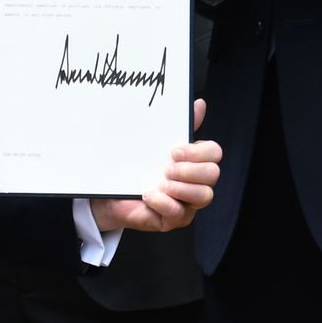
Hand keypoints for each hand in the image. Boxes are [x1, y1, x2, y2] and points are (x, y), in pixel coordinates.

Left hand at [91, 99, 222, 232]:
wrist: (107, 191)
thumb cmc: (133, 165)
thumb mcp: (152, 143)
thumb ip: (176, 126)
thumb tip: (199, 104)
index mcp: (192, 160)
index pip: (214, 153)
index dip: (199, 152)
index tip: (174, 150)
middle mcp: (194, 181)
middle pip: (213, 174)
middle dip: (191, 170)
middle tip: (168, 168)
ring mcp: (186, 202)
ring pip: (204, 196)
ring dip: (181, 188)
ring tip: (161, 182)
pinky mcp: (173, 219)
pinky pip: (179, 213)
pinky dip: (164, 202)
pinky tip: (149, 195)